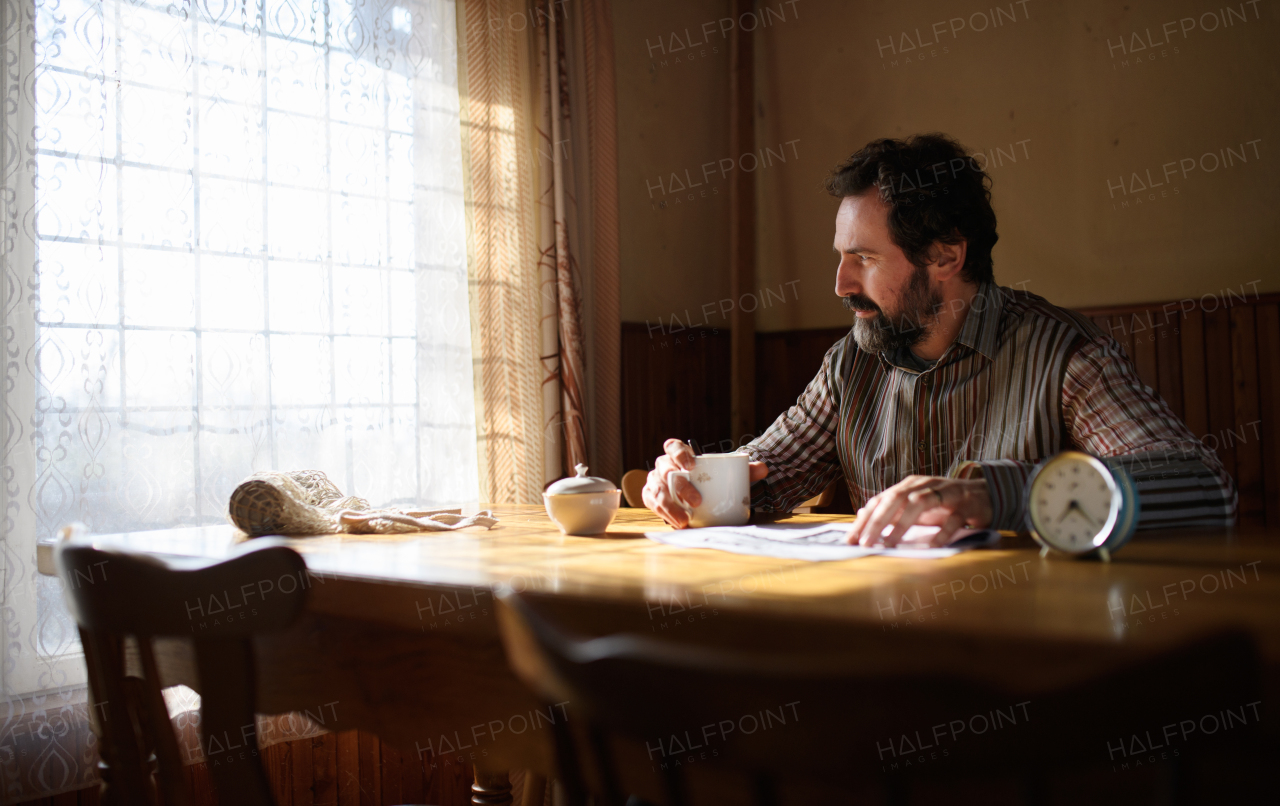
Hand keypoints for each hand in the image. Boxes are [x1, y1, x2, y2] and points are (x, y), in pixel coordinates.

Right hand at [642, 439, 767, 528]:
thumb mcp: (727, 474)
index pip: (672, 446)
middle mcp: (663, 466)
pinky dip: (663, 515)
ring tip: (685, 520)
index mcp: (678, 454)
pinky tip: (677, 524)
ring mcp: (654, 482)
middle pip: (666, 471)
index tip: (692, 465)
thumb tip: (764, 468)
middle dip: (681, 486)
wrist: (696, 494)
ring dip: (670, 506)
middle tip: (697, 501)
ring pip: (657, 491)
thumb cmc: (710, 480)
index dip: (679, 453)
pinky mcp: (650, 497)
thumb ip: (744, 470)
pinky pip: (652, 505)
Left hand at [846, 475, 991, 546]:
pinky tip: (931, 546)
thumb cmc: (945, 505)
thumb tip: (862, 517)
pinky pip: (953, 519)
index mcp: (910, 484)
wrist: (985, 496)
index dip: (864, 520)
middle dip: (877, 522)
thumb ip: (893, 512)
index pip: (881, 500)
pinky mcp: (967, 505)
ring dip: (902, 525)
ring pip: (920, 503)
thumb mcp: (916, 507)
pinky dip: (941, 533)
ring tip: (889, 544)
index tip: (851, 540)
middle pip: (896, 499)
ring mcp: (947, 493)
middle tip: (865, 543)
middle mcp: (925, 484)